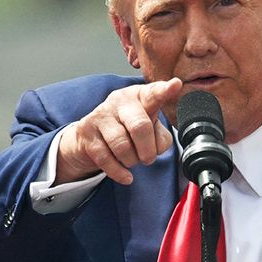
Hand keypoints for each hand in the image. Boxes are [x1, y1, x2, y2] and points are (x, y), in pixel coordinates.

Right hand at [55, 78, 182, 185]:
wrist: (91, 137)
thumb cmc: (127, 129)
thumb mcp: (150, 129)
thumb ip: (160, 138)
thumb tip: (157, 147)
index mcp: (140, 96)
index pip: (154, 94)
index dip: (164, 91)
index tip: (175, 85)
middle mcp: (120, 100)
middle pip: (140, 126)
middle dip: (148, 150)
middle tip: (148, 158)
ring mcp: (101, 115)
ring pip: (122, 145)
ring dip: (132, 161)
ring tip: (132, 160)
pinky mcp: (86, 132)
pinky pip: (106, 158)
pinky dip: (119, 172)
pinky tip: (126, 176)